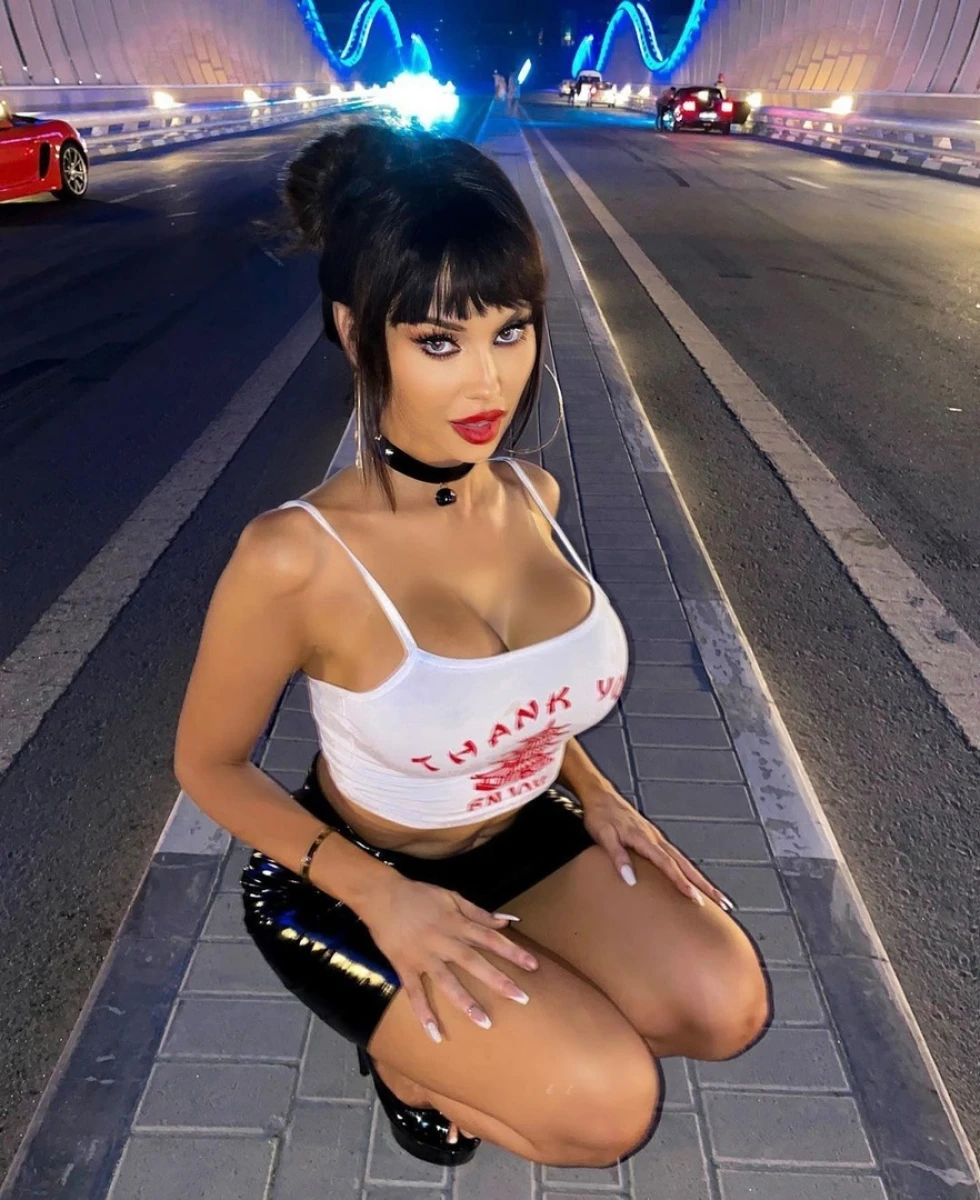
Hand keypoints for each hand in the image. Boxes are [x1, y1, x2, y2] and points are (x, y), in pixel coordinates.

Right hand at [360, 875, 538, 1042]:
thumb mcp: (452, 896)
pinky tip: (435, 1035)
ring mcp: (423, 956)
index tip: (533, 966)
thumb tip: (508, 921)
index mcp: (457, 923)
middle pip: (474, 962)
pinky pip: (415, 994)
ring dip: (466, 1003)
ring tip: (484, 1022)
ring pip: (447, 982)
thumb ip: (479, 912)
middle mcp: (443, 941)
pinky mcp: (404, 966)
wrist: (381, 895)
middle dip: (498, 980)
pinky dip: (424, 1014)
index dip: (513, 951)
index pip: (491, 938)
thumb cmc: (419, 895)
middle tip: (522, 998)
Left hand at [581, 787, 734, 912]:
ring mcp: (657, 838)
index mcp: (645, 839)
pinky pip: (676, 857)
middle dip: (705, 885)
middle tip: (723, 902)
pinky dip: (688, 870)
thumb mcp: (603, 836)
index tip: (696, 899)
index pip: (668, 865)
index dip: (682, 883)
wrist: (600, 795)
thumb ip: (617, 857)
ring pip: (684, 861)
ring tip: (715, 896)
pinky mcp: (654, 838)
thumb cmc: (600, 815)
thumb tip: (630, 880)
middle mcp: (656, 839)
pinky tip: (691, 878)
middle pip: (686, 865)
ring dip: (700, 879)